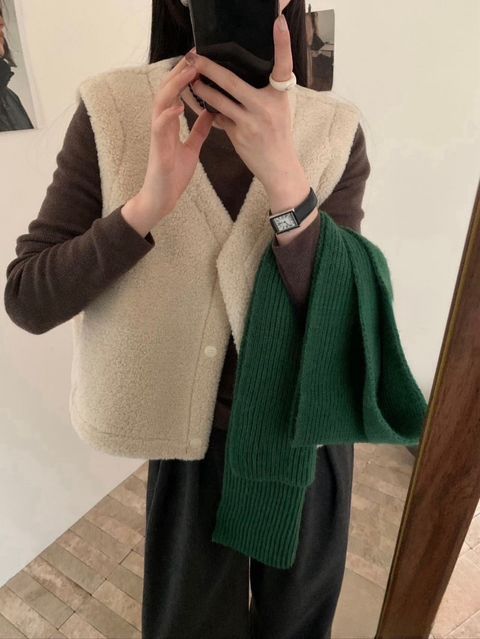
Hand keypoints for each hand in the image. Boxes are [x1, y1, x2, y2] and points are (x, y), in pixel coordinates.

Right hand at [122, 52, 214, 235]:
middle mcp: (161, 125)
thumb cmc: (173, 175)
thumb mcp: (192, 148)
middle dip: (179, 72)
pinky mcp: (158, 150)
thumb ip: (199, 129)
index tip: (198, 59)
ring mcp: (158, 137)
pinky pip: (159, 128)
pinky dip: (167, 115)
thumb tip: (210, 112)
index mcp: (170, 124)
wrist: (162, 199)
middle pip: (166, 90)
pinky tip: (178, 105)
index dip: (185, 75)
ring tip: (188, 72)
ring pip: (160, 104)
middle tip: (194, 54)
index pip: (176, 92)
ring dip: (173, 86)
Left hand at [185, 14, 308, 198]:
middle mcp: (266, 106)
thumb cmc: (279, 134)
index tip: (278, 21)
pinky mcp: (238, 136)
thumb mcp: (280, 108)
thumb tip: (247, 71)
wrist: (279, 168)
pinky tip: (198, 102)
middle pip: (232, 81)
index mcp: (280, 95)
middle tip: (194, 55)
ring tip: (189, 78)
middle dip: (210, 67)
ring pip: (218, 100)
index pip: (283, 64)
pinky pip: (218, 118)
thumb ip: (266, 91)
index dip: (283, 42)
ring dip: (201, 89)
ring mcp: (251, 122)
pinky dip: (208, 110)